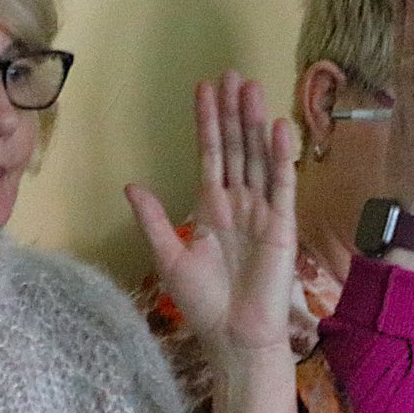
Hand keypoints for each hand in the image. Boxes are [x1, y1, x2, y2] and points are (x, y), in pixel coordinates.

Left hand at [127, 71, 297, 367]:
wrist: (234, 338)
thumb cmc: (204, 305)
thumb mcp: (170, 258)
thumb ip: (154, 220)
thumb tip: (131, 185)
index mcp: (211, 207)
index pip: (211, 154)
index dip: (208, 122)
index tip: (204, 89)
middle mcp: (239, 203)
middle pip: (236, 147)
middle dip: (232, 111)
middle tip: (230, 74)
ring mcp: (262, 211)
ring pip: (258, 157)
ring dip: (254, 123)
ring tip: (250, 88)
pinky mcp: (282, 226)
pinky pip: (282, 185)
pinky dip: (280, 157)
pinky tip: (278, 128)